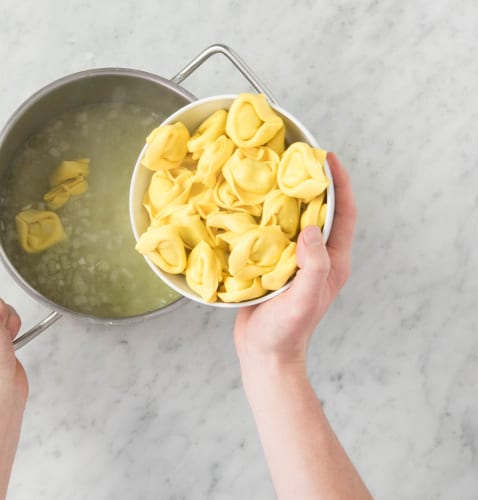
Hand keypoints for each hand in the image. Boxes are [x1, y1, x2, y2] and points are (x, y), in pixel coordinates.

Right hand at [233, 152, 356, 369]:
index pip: (343, 215)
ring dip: (287, 197)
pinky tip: (249, 206)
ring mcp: (295, 261)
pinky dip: (265, 217)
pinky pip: (273, 234)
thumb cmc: (286, 332)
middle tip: (296, 159)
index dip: (340, 185)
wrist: (264, 355)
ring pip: (296, 220)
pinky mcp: (274, 266)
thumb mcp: (304, 300)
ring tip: (271, 175)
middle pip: (321, 211)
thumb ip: (313, 266)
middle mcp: (317, 257)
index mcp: (332, 262)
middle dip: (313, 183)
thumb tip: (310, 229)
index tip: (327, 158)